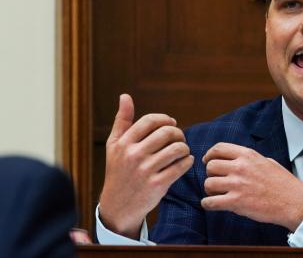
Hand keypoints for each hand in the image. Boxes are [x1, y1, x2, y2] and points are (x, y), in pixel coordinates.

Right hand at [98, 94, 193, 237]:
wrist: (118, 207)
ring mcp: (145, 171)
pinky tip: (185, 161)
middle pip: (167, 132)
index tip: (171, 124)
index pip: (150, 120)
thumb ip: (122, 120)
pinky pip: (181, 166)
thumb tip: (125, 96)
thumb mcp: (114, 145)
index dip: (165, 119)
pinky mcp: (157, 186)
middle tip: (179, 138)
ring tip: (182, 150)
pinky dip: (187, 161)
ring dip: (184, 147)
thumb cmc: (118, 171)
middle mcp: (133, 156)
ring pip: (177, 148)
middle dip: (178, 133)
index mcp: (123, 143)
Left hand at [201, 143, 302, 230]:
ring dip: (210, 189)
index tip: (207, 160)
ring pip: (208, 183)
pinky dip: (207, 204)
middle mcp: (240, 167)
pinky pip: (211, 202)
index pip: (219, 148)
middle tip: (216, 180)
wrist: (293, 202)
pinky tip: (211, 204)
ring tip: (217, 194)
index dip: (210, 154)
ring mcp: (237, 184)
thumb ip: (249, 159)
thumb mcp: (267, 162)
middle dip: (210, 174)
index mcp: (248, 155)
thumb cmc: (282, 183)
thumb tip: (236, 160)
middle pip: (211, 166)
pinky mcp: (236, 202)